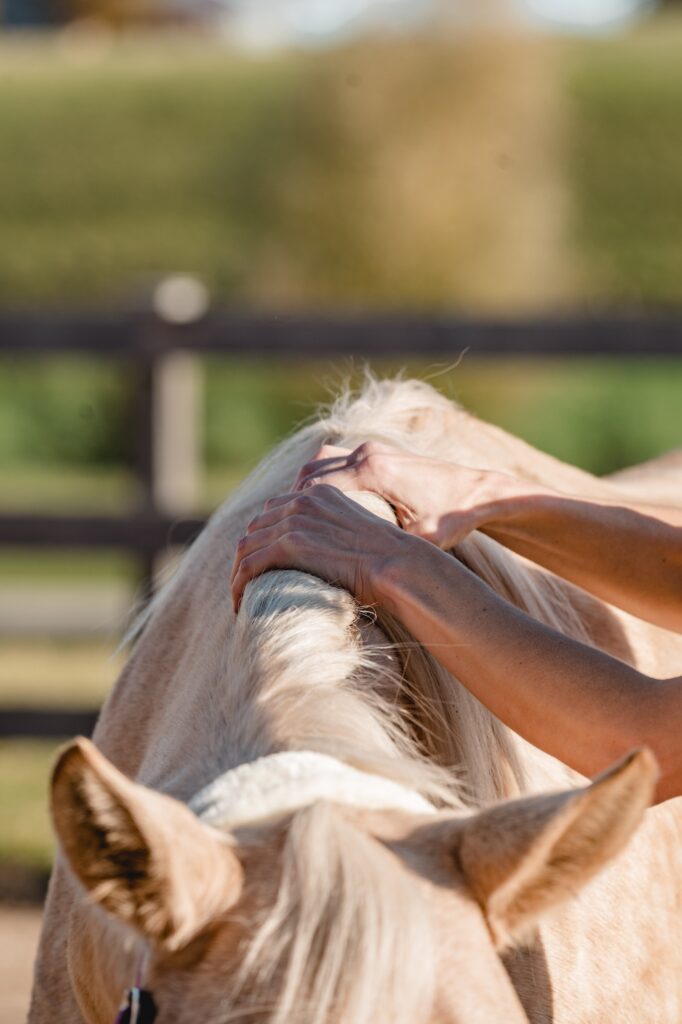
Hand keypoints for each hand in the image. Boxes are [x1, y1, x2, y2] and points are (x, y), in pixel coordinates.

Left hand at [230, 484, 408, 612]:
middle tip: (245, 584)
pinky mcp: (290, 544)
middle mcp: (302, 500)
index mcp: (318, 493)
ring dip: (238, 574)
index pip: (273, 511)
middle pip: (255, 527)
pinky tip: (240, 605)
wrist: (397, 564)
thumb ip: (333, 533)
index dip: (261, 538)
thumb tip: (323, 555)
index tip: (260, 563)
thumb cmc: (388, 559)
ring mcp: (295, 521)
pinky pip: (250, 565)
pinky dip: (240, 585)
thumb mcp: (358, 533)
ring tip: (240, 598)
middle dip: (246, 556)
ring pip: (246, 547)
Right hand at [295, 441, 520, 547]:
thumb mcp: (421, 540)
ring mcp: (369, 448)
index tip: (279, 545)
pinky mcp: (374, 451)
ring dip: (300, 493)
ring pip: (314, 465)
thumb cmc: (452, 519)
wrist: (478, 491)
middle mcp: (366, 454)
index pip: (313, 492)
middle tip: (276, 537)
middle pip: (307, 476)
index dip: (293, 520)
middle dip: (288, 508)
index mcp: (373, 472)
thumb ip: (387, 550)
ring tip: (292, 525)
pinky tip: (317, 510)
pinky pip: (331, 462)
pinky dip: (318, 483)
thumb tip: (353, 573)